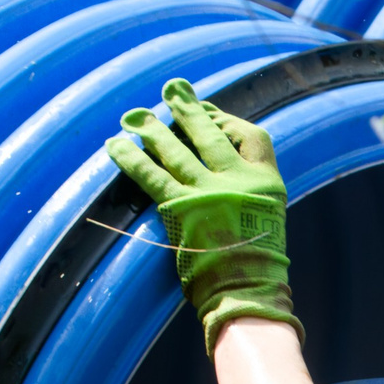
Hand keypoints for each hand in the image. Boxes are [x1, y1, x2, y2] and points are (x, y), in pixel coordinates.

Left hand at [105, 77, 296, 350]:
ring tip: (135, 115)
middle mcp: (239, 179)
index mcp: (267, 181)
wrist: (248, 293)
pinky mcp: (181, 207)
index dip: (227, 120)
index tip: (208, 114)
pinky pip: (151, 174)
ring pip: (177, 149)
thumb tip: (224, 181)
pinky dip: (132, 158)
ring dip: (153, 129)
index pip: (250, 135)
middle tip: (171, 90)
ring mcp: (209, 191)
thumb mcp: (265, 222)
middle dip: (188, 110)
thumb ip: (248, 197)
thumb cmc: (256, 267)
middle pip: (209, 134)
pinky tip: (116, 145)